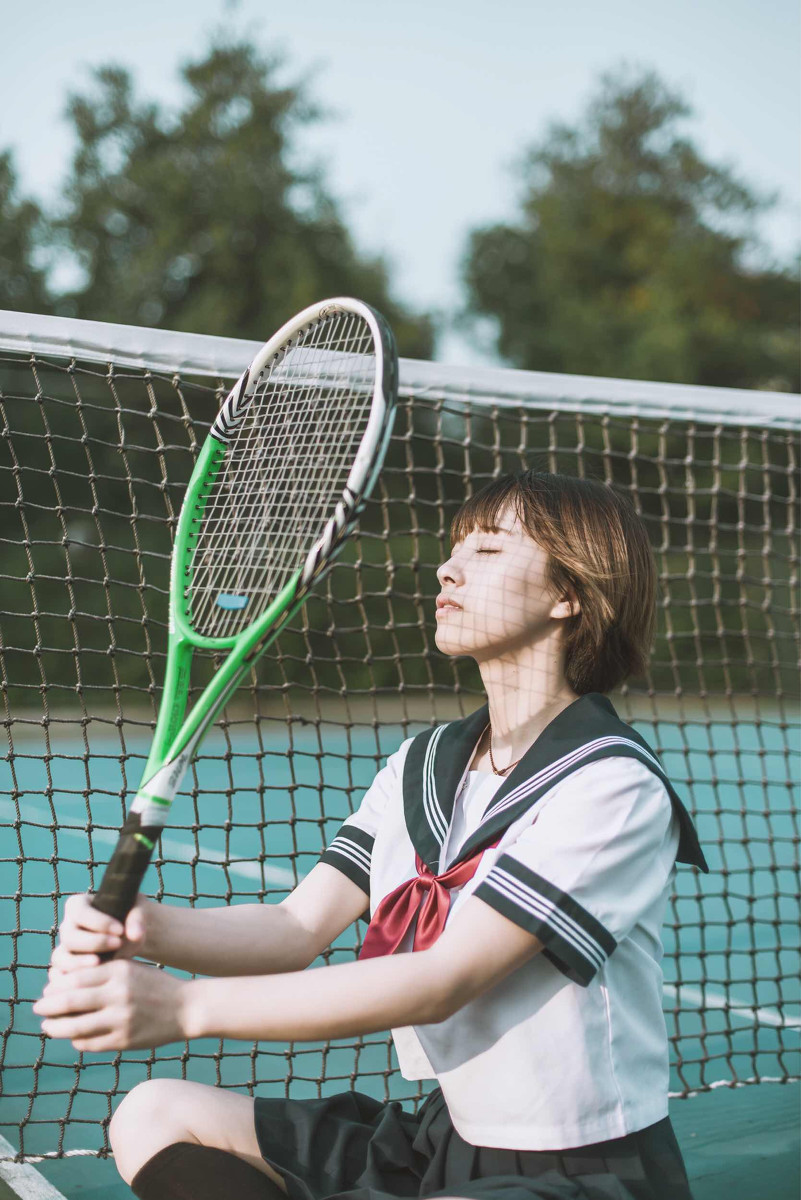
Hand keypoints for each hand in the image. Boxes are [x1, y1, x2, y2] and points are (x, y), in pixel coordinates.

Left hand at [33, 958, 191, 1050]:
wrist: (186, 1008)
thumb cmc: (153, 985)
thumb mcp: (130, 969)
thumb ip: (100, 974)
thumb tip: (60, 985)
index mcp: (120, 971)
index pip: (76, 977)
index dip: (56, 985)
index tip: (46, 990)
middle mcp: (119, 994)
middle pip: (70, 1002)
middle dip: (48, 1006)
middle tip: (37, 1008)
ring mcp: (121, 1020)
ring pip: (75, 1027)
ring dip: (56, 1028)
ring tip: (48, 1027)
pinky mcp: (124, 1041)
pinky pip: (90, 1043)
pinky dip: (77, 1041)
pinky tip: (74, 1037)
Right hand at [48, 893, 148, 978]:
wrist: (131, 936)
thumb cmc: (132, 918)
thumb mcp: (138, 912)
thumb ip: (137, 920)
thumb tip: (135, 934)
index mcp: (78, 905)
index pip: (80, 912)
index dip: (99, 922)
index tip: (120, 930)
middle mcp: (67, 926)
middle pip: (69, 936)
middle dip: (93, 942)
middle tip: (117, 944)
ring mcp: (65, 948)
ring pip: (60, 958)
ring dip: (79, 963)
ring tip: (101, 963)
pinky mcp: (67, 968)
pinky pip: (59, 976)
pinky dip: (70, 980)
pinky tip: (89, 981)